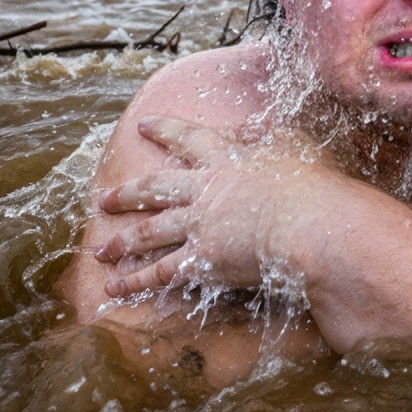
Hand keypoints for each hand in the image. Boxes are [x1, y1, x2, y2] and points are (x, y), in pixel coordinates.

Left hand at [94, 115, 331, 297]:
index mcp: (227, 160)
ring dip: (122, 241)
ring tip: (101, 248)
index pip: (190, 139)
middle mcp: (204, 192)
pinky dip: (136, 280)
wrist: (307, 226)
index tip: (143, 125)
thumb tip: (259, 128)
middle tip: (103, 200)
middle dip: (127, 194)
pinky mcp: (201, 261)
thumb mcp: (294, 147)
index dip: (165, 130)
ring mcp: (198, 227)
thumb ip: (273, 137)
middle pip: (155, 189)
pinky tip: (115, 287)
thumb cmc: (311, 187)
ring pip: (149, 232)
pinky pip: (161, 272)